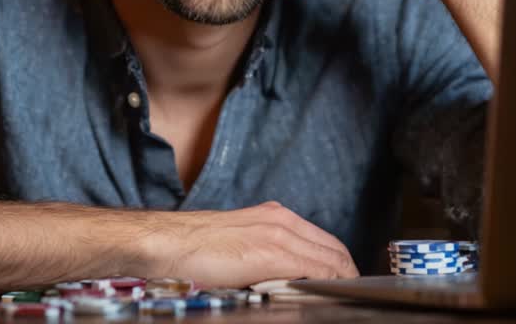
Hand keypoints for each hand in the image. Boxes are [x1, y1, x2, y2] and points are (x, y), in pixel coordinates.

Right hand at [143, 201, 358, 286]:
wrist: (164, 243)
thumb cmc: (191, 248)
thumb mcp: (238, 244)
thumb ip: (265, 256)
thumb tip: (284, 278)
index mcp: (274, 216)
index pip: (324, 242)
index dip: (341, 265)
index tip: (345, 283)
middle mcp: (281, 220)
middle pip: (334, 250)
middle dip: (348, 274)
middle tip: (351, 295)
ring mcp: (278, 235)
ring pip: (331, 260)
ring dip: (342, 281)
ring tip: (343, 298)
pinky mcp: (271, 254)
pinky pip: (316, 271)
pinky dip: (327, 285)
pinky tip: (326, 297)